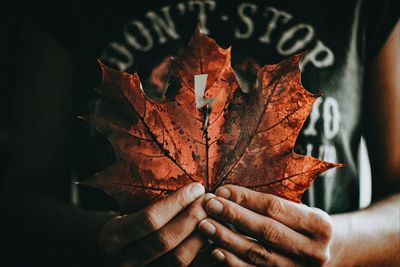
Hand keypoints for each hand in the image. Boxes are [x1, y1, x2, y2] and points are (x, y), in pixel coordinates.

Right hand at [99, 182, 211, 266]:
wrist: (109, 256)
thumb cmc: (121, 227)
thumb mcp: (123, 214)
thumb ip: (148, 204)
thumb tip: (189, 187)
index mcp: (113, 237)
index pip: (150, 219)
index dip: (177, 203)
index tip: (197, 188)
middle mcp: (124, 260)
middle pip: (166, 240)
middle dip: (193, 217)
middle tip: (210, 200)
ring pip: (179, 260)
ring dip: (201, 235)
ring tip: (214, 216)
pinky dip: (204, 255)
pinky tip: (213, 238)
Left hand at [198, 185, 332, 265]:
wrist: (323, 255)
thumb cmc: (304, 226)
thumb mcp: (301, 210)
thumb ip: (274, 203)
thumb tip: (229, 192)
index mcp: (319, 225)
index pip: (276, 208)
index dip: (246, 199)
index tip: (222, 190)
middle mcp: (313, 251)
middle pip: (266, 230)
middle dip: (234, 215)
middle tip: (210, 204)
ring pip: (257, 254)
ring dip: (227, 239)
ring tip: (205, 225)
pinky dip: (233, 262)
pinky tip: (215, 251)